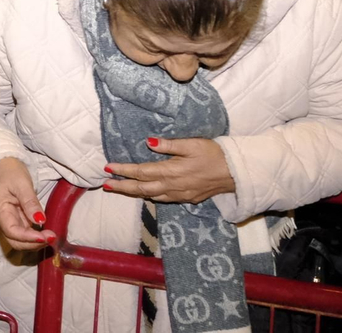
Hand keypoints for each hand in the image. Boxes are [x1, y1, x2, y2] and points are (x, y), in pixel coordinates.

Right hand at [0, 156, 53, 250]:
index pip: (12, 231)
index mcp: (1, 210)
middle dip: (33, 244)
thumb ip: (30, 202)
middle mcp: (5, 219)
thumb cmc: (11, 172)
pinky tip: (48, 234)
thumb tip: (40, 221)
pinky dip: (37, 238)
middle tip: (52, 238)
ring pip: (21, 241)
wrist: (5, 166)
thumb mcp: (21, 184)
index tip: (45, 236)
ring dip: (36, 243)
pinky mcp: (20, 220)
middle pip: (15, 241)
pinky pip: (27, 234)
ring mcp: (12, 221)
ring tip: (52, 237)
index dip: (28, 237)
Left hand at [104, 137, 234, 203]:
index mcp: (171, 171)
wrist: (236, 173)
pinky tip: (145, 193)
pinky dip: (150, 196)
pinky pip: (164, 199)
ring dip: (133, 193)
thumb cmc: (214, 154)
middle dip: (122, 187)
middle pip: (141, 188)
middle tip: (106, 185)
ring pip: (151, 195)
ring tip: (119, 189)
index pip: (141, 172)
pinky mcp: (188, 198)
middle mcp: (172, 186)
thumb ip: (169, 145)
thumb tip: (148, 142)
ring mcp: (180, 194)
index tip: (107, 168)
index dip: (123, 171)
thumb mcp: (192, 144)